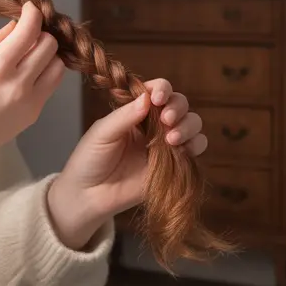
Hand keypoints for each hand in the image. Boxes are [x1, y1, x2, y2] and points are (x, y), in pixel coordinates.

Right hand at [0, 2, 63, 197]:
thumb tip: (13, 26)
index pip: (30, 31)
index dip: (33, 14)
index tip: (30, 8)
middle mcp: (18, 84)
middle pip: (50, 45)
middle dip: (40, 33)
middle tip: (26, 34)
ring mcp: (30, 102)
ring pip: (58, 65)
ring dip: (47, 54)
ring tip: (28, 55)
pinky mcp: (34, 114)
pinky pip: (51, 85)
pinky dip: (44, 73)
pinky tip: (25, 74)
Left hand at [47, 79, 206, 248]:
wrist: (89, 196)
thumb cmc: (90, 160)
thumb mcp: (102, 133)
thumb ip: (124, 116)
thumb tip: (146, 97)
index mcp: (135, 110)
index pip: (156, 91)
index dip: (162, 89)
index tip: (158, 98)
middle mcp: (154, 124)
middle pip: (179, 104)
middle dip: (178, 108)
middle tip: (167, 120)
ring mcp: (165, 144)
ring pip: (192, 124)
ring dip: (188, 126)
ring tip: (172, 139)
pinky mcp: (174, 165)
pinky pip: (195, 149)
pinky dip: (195, 145)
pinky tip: (183, 150)